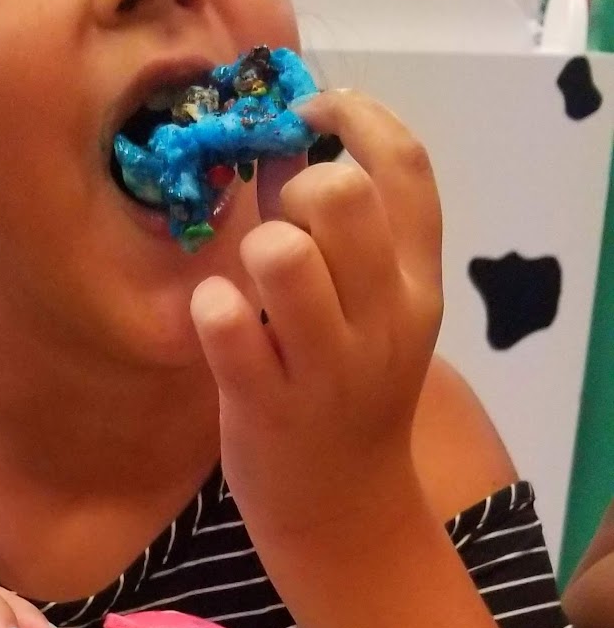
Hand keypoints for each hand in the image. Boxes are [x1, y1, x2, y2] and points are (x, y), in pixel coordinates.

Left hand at [190, 90, 442, 579]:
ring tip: (250, 287)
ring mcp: (329, 365)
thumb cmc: (349, 397)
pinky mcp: (268, 403)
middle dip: (292, 191)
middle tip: (278, 229)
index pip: (407, 165)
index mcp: (417, 283)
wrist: (347, 513)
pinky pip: (225, 322)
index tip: (308, 114)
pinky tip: (217, 323)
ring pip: (282, 252)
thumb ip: (349, 241)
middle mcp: (385, 318)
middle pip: (340, 194)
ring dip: (251, 251)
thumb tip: (283, 148)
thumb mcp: (377, 316)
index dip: (354, 115)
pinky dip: (210, 309)